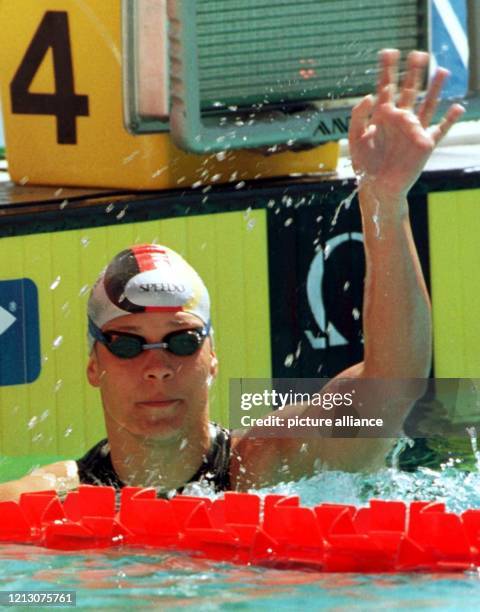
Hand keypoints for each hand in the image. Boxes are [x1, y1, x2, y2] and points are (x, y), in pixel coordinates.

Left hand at [349, 49, 464, 202]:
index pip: (386, 88)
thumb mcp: (355, 138)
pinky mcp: (424, 145)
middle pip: (410, 91)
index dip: (387, 70)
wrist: (376, 187)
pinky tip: (457, 107)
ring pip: (427, 105)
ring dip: (435, 89)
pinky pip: (440, 130)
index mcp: (382, 116)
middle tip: (418, 54)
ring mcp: (413, 131)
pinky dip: (449, 120)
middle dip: (413, 73)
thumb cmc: (365, 164)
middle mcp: (400, 120)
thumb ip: (358, 116)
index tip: (388, 52)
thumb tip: (370, 95)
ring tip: (442, 70)